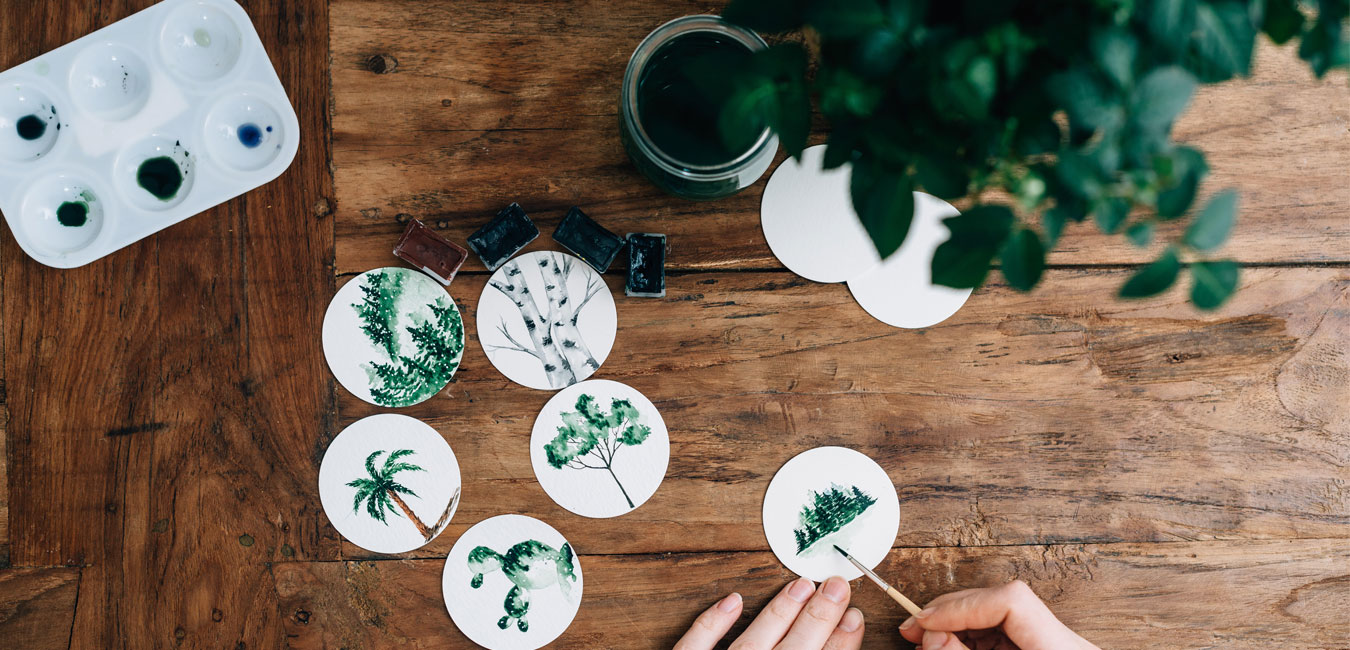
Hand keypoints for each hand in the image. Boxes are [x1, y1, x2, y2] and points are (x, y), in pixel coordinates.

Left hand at [674, 576, 865, 649]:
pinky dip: (713, 623)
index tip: (855, 617)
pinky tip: (732, 600)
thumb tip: (834, 641)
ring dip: (779, 613)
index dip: (842, 641)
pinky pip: (695, 647)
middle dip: (819, 616)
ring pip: (752, 643)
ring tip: (801, 585)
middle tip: (837, 586)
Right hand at [898, 581, 1098, 649]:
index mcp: (1061, 649)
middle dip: (952, 612)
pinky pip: (1007, 636)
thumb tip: (931, 633)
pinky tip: (950, 646)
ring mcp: (1058, 646)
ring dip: (959, 625)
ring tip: (926, 640)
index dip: (962, 604)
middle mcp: (1065, 643)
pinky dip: (975, 639)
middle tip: (914, 627)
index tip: (925, 619)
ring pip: (1001, 618)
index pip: (1010, 600)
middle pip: (1002, 602)